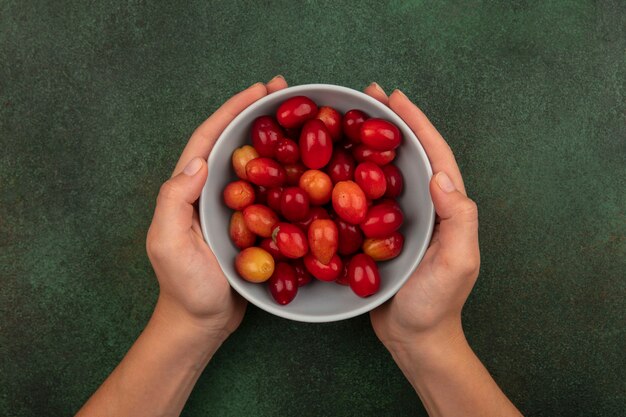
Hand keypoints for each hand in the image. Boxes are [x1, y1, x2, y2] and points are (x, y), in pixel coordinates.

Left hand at [146, 76, 288, 340]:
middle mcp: (211, 191)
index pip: (210, 139)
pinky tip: (309, 166)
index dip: (233, 110)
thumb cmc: (184, 287)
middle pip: (235, 142)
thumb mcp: (168, 243)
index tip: (259, 89)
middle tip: (286, 92)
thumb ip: (175, 201)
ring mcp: (233, 207)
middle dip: (257, 114)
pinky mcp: (252, 224)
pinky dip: (288, 173)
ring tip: (302, 119)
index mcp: (189, 189)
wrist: (202, 323)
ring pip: (257, 163)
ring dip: (276, 138)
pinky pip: (272, 190)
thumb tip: (200, 161)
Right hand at [365, 83, 479, 353]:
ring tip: (345, 121)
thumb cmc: (436, 304)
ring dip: (366, 143)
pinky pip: (362, 196)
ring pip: (382, 171)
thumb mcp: (457, 263)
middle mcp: (423, 206)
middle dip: (389, 123)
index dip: (415, 123)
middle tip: (365, 97)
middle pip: (406, 154)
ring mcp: (399, 219)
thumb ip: (458, 219)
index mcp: (445, 206)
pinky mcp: (376, 233)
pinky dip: (349, 175)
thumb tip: (440, 175)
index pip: (433, 154)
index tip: (395, 97)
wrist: (414, 338)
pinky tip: (329, 165)